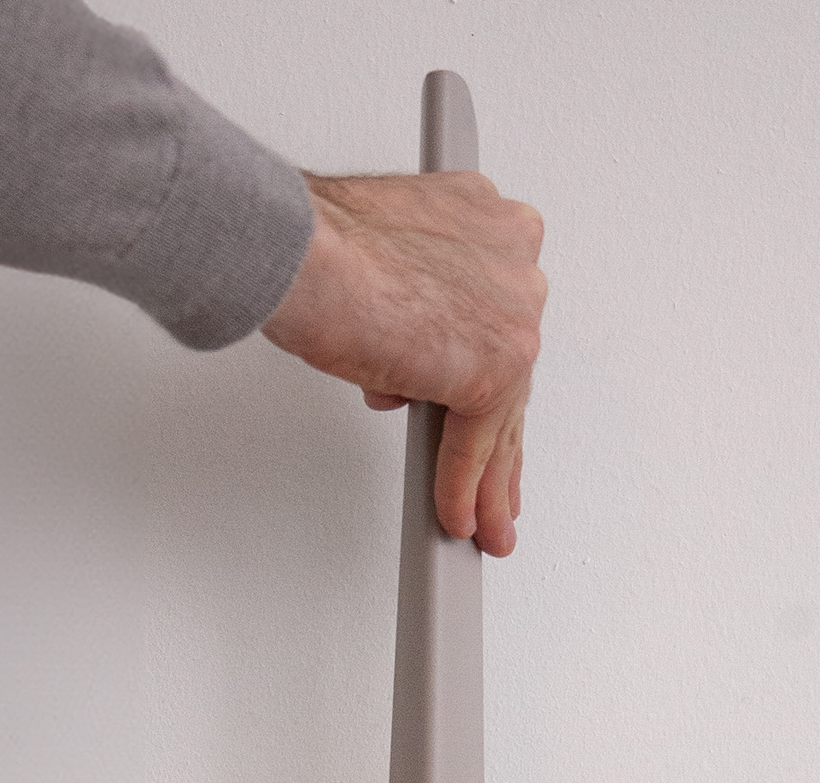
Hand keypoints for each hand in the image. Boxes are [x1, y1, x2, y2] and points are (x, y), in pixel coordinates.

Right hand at [260, 171, 545, 555]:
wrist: (303, 254)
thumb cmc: (324, 248)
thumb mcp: (390, 263)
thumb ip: (423, 306)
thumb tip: (417, 359)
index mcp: (494, 223)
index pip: (500, 324)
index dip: (491, 379)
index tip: (487, 414)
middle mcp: (516, 261)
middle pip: (511, 378)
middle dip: (500, 446)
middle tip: (499, 492)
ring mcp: (514, 314)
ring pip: (503, 417)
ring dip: (488, 482)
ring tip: (481, 523)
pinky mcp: (496, 368)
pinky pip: (478, 444)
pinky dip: (460, 484)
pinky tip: (453, 513)